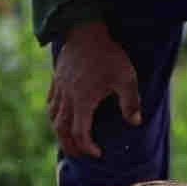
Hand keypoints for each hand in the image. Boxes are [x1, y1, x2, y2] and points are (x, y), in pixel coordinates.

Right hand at [48, 21, 141, 158]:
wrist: (85, 30)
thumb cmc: (108, 55)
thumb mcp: (126, 78)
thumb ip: (130, 102)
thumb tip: (135, 122)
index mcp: (83, 101)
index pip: (80, 133)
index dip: (87, 147)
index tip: (98, 153)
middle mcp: (68, 98)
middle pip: (61, 130)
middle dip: (70, 146)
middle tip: (80, 154)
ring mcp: (60, 88)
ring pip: (53, 117)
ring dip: (60, 133)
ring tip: (68, 140)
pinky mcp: (57, 79)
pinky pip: (51, 103)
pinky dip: (54, 115)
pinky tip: (60, 116)